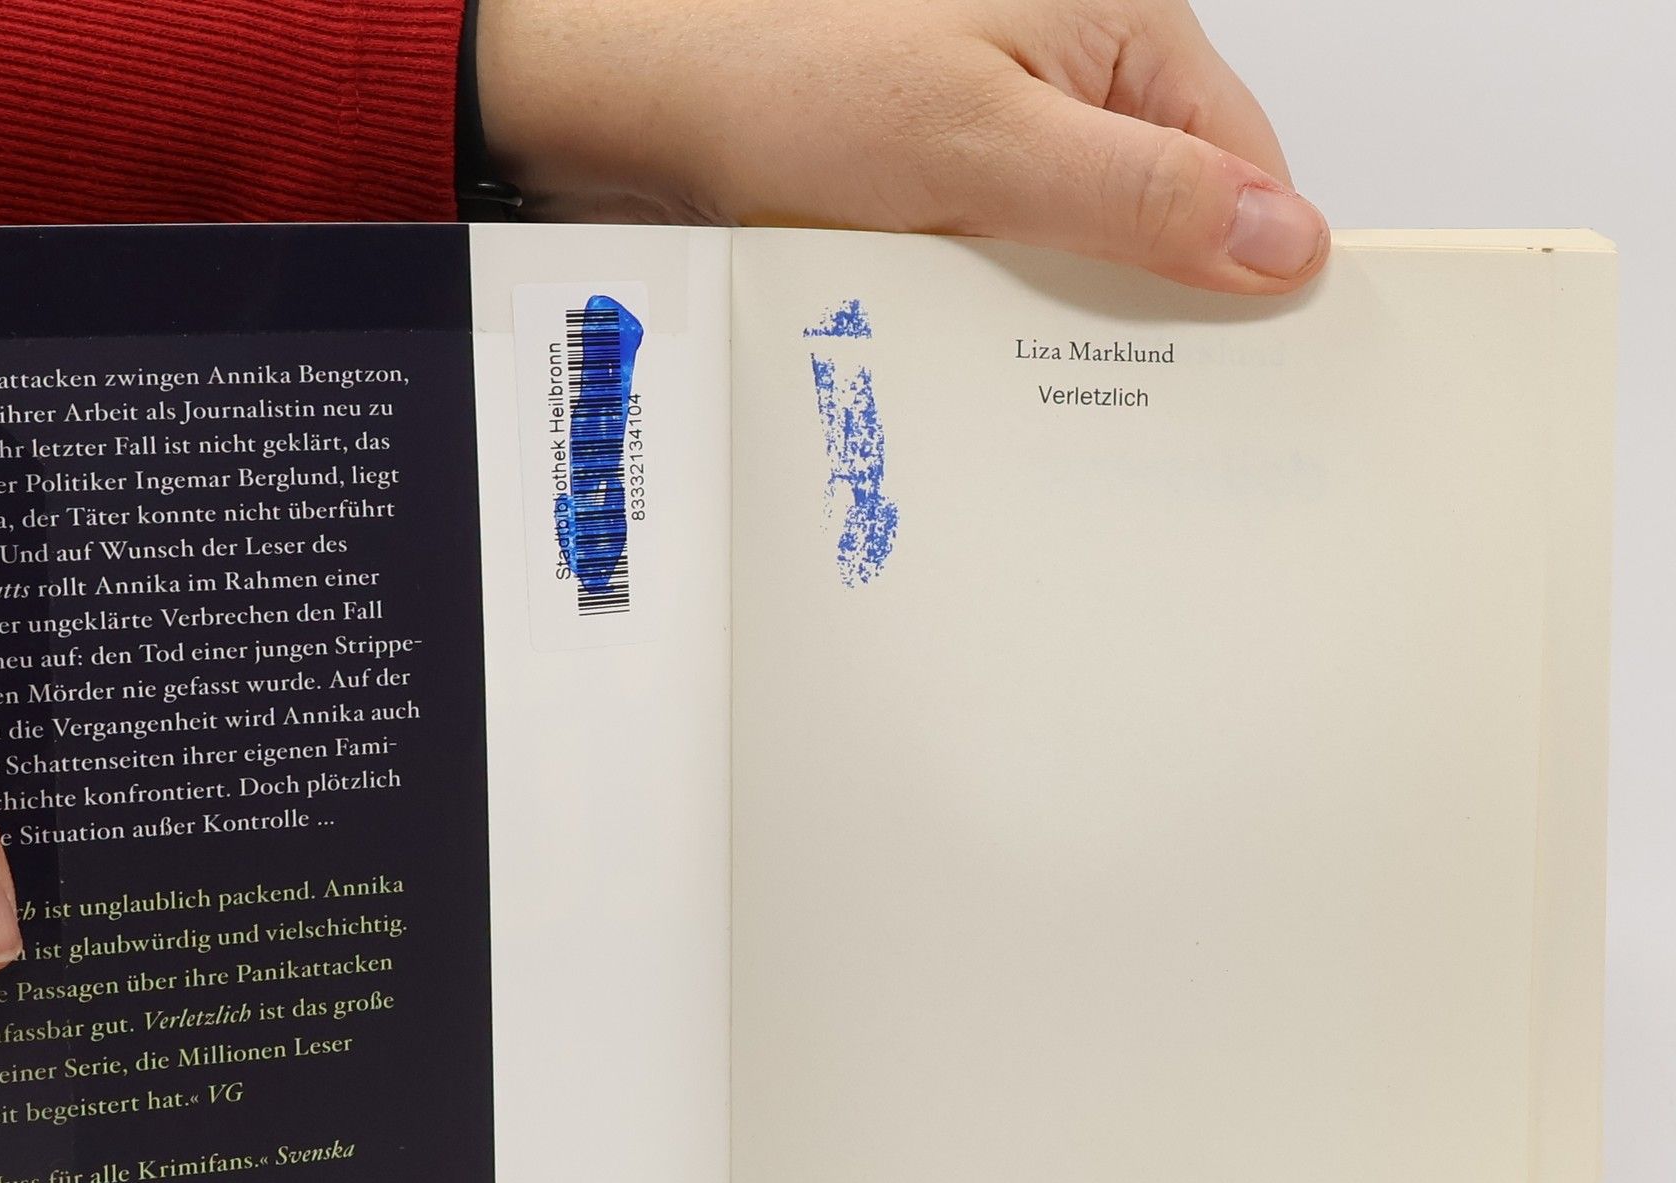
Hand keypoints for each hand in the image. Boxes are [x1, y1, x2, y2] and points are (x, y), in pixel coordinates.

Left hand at [480, 0, 1326, 293]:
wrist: (662, 108)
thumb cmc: (796, 85)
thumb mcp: (988, 148)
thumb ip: (1138, 193)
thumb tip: (1279, 238)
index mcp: (1119, 30)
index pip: (1243, 164)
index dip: (1248, 266)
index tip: (1241, 363)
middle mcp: (1078, 74)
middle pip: (1174, 212)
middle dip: (1152, 300)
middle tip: (1129, 388)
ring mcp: (1019, 131)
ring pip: (1095, 249)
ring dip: (1071, 315)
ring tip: (1034, 359)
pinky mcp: (964, 185)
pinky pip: (1024, 263)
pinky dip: (1010, 311)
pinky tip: (985, 345)